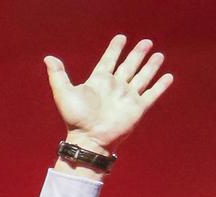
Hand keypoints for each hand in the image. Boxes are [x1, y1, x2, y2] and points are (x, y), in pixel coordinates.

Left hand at [45, 36, 172, 155]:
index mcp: (99, 81)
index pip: (109, 60)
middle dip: (137, 54)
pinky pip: (152, 94)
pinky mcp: (138, 108)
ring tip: (158, 55)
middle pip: (129, 65)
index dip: (114, 49)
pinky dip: (160, 85)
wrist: (89, 139)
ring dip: (151, 66)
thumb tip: (48, 58)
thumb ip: (58, 75)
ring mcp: (127, 97)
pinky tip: (168, 76)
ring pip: (142, 77)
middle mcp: (115, 87)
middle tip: (146, 42)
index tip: (121, 37)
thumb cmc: (75, 118)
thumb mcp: (64, 93)